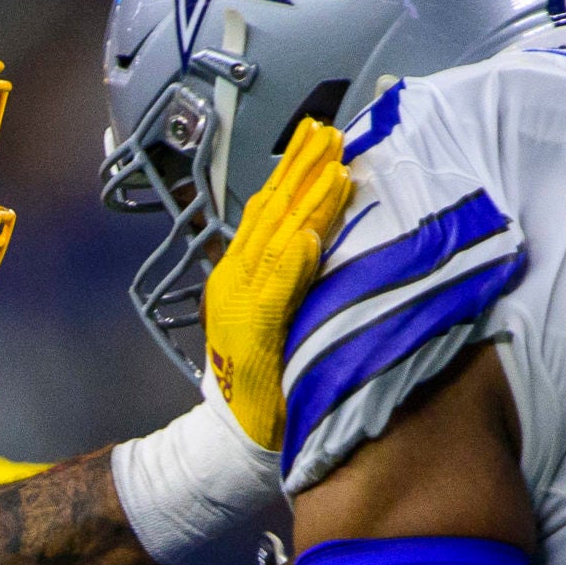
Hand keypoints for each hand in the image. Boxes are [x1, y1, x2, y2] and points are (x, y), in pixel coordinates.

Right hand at [202, 117, 350, 449]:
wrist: (232, 431)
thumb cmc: (262, 378)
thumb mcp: (270, 316)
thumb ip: (286, 277)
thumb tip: (313, 237)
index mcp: (241, 271)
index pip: (270, 209)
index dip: (294, 170)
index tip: (320, 136)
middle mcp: (237, 278)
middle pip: (273, 212)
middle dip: (303, 169)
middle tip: (331, 133)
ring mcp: (242, 303)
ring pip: (279, 241)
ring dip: (307, 203)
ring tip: (333, 167)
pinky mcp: (254, 332)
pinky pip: (275, 290)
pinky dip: (292, 262)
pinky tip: (308, 238)